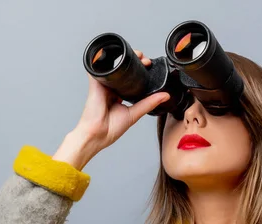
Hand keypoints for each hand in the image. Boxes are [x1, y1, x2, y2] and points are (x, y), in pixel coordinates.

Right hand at [55, 50, 169, 168]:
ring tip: (137, 54)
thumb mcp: (134, 114)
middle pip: (123, 71)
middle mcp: (111, 89)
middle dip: (135, 62)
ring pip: (113, 66)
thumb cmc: (111, 129)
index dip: (140, 72)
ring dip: (124, 57)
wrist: (98, 134)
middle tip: (146, 60)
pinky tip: (114, 51)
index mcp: (118, 96)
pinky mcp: (96, 82)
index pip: (130, 80)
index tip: (149, 67)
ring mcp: (103, 85)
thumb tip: (165, 96)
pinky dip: (104, 58)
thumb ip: (149, 103)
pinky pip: (98, 67)